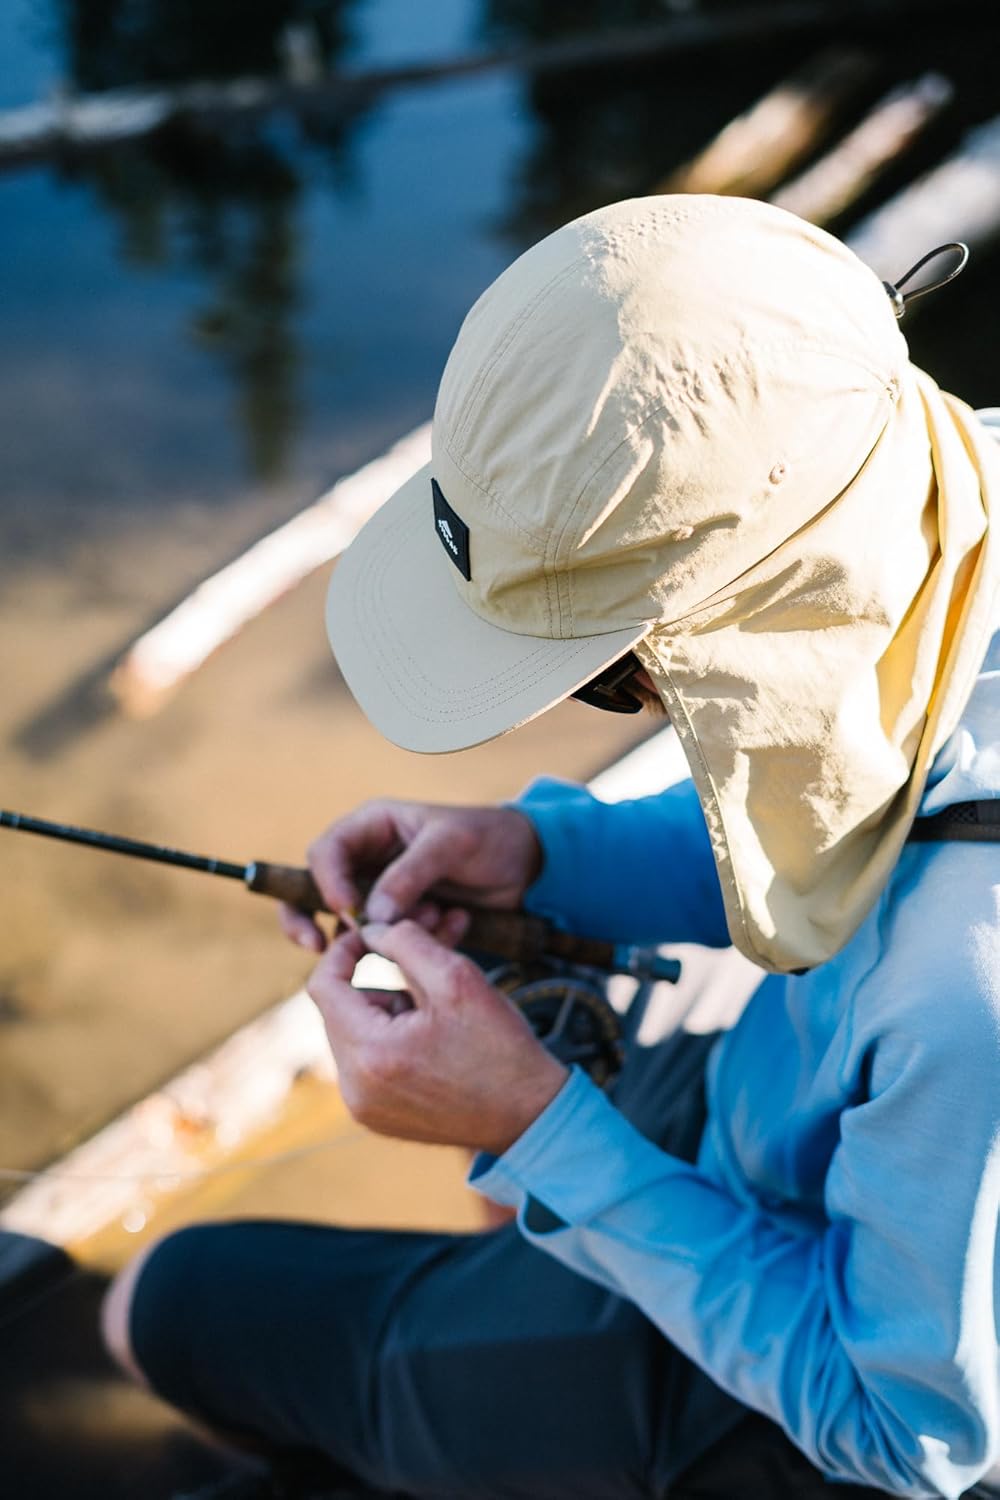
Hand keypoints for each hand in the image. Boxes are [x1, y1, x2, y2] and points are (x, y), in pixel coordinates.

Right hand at [279, 800, 542, 952]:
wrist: (527, 866)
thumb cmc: (490, 839)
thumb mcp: (452, 844)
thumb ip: (410, 874)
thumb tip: (370, 914)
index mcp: (372, 826)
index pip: (326, 852)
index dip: (327, 881)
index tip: (348, 910)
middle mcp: (366, 859)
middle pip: (313, 888)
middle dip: (308, 917)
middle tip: (318, 947)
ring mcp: (379, 892)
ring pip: (341, 922)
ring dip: (374, 935)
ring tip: (428, 923)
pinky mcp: (397, 920)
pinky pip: (380, 941)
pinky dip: (404, 945)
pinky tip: (450, 927)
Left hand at [306, 918, 567, 1154]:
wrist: (530, 1115)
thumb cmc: (499, 1047)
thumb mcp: (457, 978)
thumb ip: (406, 942)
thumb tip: (372, 929)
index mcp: (371, 1053)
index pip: (323, 986)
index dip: (343, 951)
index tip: (372, 934)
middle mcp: (355, 1088)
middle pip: (338, 1010)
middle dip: (372, 978)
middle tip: (417, 961)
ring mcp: (364, 1108)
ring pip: (353, 1034)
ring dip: (384, 1007)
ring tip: (433, 1003)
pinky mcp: (377, 1117)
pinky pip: (366, 1062)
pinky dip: (389, 1038)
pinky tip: (429, 1034)